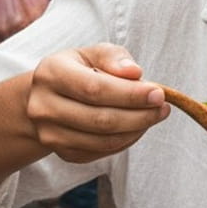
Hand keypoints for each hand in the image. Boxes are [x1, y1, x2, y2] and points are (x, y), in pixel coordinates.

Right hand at [26, 43, 168, 163]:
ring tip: (154, 116)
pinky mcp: (63, 153)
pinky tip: (137, 127)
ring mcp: (50, 134)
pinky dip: (126, 141)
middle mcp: (43, 107)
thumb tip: (134, 73)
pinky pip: (102, 153)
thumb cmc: (78, 71)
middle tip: (163, 108)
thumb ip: (114, 58)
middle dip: (139, 115)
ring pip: (104, 141)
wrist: (48, 99)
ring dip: (137, 130)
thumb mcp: (92, 53)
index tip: (158, 93)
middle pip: (101, 119)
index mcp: (51, 74)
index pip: (94, 89)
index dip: (130, 94)